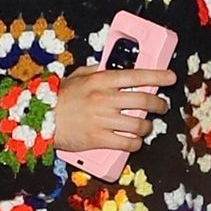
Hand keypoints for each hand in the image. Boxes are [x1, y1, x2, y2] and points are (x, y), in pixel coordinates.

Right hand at [53, 66, 176, 152]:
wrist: (39, 119)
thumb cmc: (59, 97)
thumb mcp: (77, 76)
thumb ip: (97, 71)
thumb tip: (112, 67)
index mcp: (101, 81)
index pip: (136, 75)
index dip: (157, 75)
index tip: (170, 77)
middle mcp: (104, 99)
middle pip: (143, 100)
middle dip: (158, 103)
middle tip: (162, 106)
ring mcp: (102, 120)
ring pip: (138, 123)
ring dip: (147, 125)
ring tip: (147, 125)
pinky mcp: (98, 140)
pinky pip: (127, 143)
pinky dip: (136, 142)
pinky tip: (135, 140)